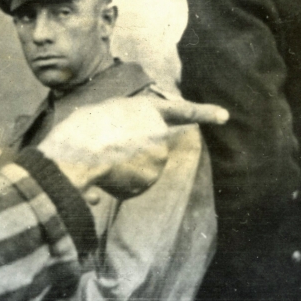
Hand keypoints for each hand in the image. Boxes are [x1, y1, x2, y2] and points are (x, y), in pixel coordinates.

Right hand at [38, 97, 227, 198]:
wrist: (76, 153)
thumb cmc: (77, 133)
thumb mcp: (94, 118)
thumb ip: (109, 136)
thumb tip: (96, 193)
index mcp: (145, 107)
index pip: (181, 110)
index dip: (203, 112)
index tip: (224, 116)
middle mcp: (158, 129)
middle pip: (148, 151)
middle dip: (130, 158)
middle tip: (103, 151)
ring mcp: (158, 153)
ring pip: (140, 172)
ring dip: (121, 174)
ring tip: (100, 161)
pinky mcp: (152, 175)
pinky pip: (132, 188)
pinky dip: (118, 188)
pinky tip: (102, 178)